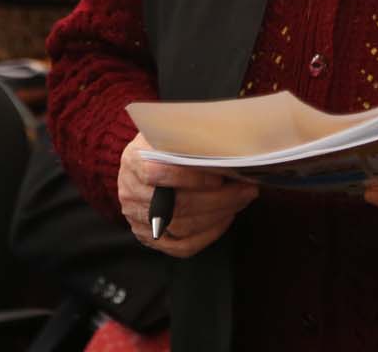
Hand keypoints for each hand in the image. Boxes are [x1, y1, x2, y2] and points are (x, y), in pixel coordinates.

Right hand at [116, 134, 257, 258]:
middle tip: (246, 189)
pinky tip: (226, 217)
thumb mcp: (170, 131)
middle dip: (218, 199)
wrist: (142, 162)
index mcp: (134, 160)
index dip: (190, 178)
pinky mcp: (150, 238)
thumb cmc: (164, 144)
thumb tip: (229, 143)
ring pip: (182, 227)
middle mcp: (131, 192)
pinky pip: (182, 246)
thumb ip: (191, 137)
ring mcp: (138, 219)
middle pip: (176, 204)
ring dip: (218, 215)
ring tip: (241, 200)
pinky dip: (209, 234)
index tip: (219, 176)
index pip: (157, 173)